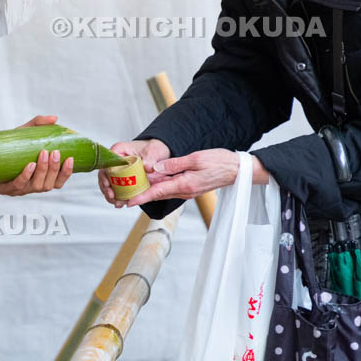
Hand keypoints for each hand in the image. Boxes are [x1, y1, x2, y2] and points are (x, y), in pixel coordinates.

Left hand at [0, 115, 74, 195]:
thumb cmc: (10, 145)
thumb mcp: (25, 133)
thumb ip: (39, 124)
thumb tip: (55, 118)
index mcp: (40, 178)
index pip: (58, 182)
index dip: (66, 173)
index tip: (70, 158)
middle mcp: (32, 186)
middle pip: (48, 185)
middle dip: (53, 169)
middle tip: (54, 152)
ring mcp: (19, 190)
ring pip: (37, 186)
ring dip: (42, 171)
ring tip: (43, 154)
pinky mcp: (6, 189)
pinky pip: (18, 185)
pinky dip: (26, 175)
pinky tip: (30, 165)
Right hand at [98, 139, 169, 207]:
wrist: (157, 155)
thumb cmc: (152, 149)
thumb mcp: (153, 151)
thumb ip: (150, 159)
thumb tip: (147, 167)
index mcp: (119, 150)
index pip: (107, 162)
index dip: (105, 174)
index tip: (108, 183)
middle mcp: (115, 161)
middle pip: (104, 175)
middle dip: (106, 188)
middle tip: (112, 196)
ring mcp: (117, 171)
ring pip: (108, 184)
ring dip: (110, 195)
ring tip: (117, 202)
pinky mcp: (121, 179)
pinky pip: (115, 189)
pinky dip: (117, 197)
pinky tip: (120, 203)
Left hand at [123, 148, 268, 206]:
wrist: (237, 170)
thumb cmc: (220, 162)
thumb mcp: (196, 158)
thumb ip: (175, 164)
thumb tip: (156, 167)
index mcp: (185, 184)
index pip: (158, 192)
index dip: (141, 197)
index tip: (128, 202)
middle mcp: (184, 191)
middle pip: (157, 193)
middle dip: (140, 195)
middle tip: (123, 196)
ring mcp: (187, 191)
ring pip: (163, 191)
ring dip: (149, 190)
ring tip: (132, 189)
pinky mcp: (189, 187)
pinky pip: (171, 187)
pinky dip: (160, 185)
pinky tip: (151, 179)